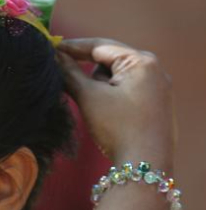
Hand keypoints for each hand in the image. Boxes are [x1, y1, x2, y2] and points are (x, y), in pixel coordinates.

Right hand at [57, 38, 175, 168]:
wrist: (145, 163)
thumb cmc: (117, 126)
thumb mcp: (89, 97)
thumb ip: (70, 73)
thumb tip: (55, 56)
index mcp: (141, 61)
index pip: (100, 46)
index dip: (73, 46)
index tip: (51, 47)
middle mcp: (154, 69)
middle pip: (109, 60)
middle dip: (88, 70)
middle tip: (69, 82)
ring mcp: (158, 87)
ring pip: (117, 76)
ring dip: (100, 86)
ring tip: (94, 107)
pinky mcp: (157, 103)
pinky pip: (128, 89)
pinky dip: (111, 95)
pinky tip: (105, 112)